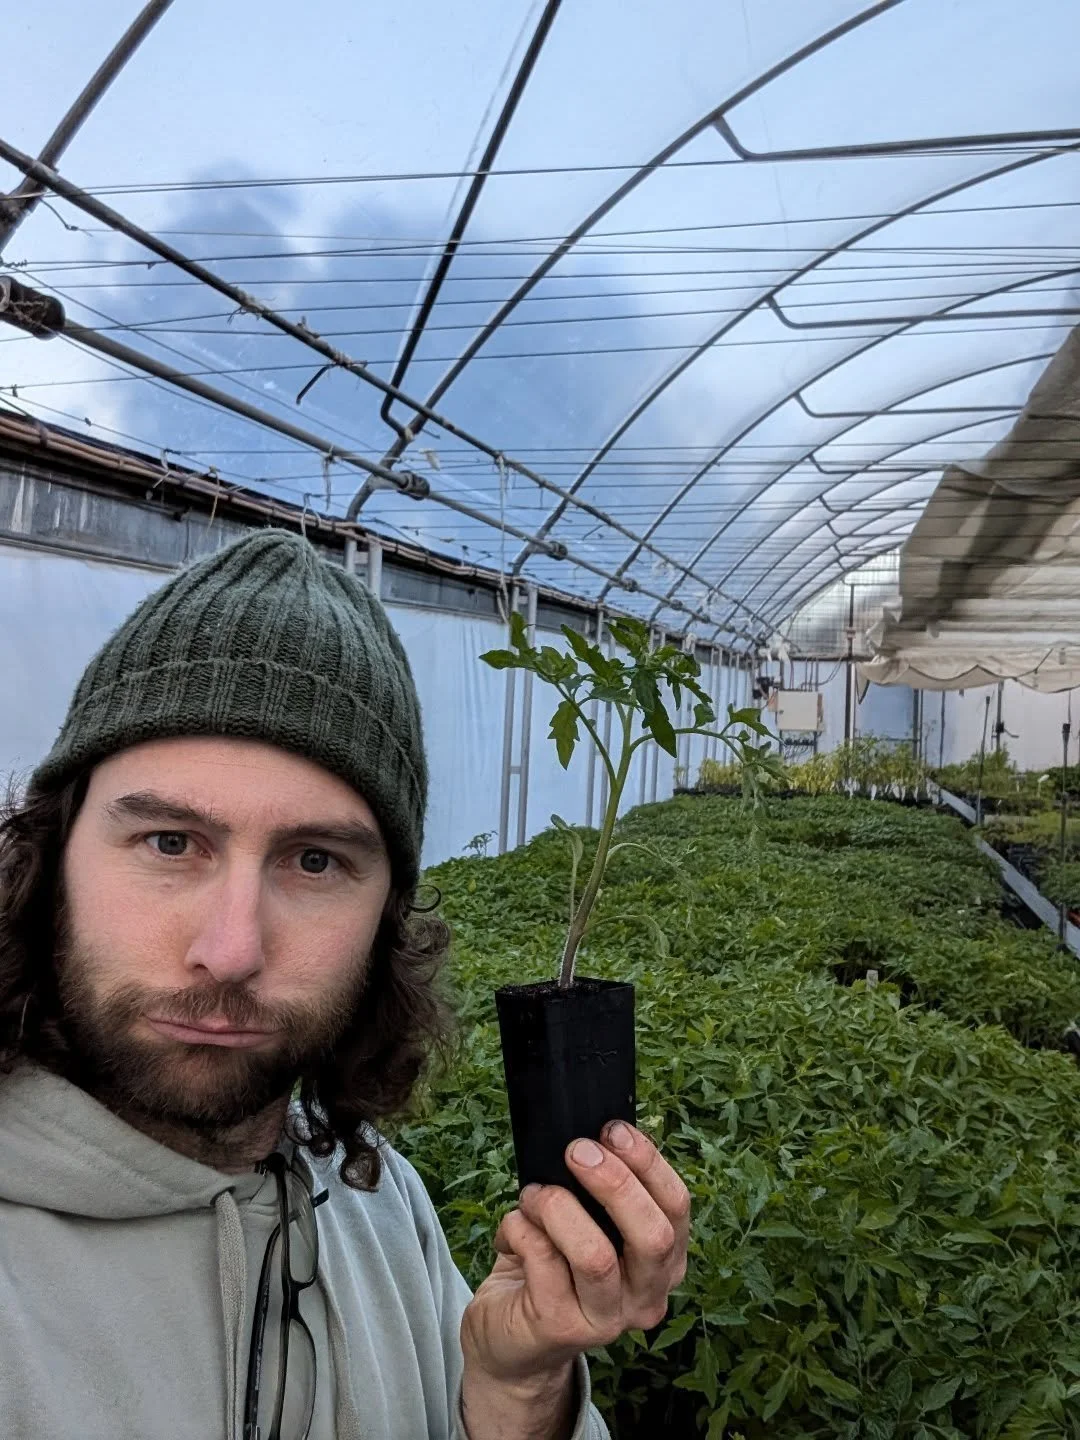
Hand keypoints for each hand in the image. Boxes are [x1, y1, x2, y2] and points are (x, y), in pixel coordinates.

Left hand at [459, 1120, 689, 1434]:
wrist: (511, 1338)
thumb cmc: (553, 1266)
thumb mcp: (590, 1226)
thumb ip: (602, 1192)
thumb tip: (596, 1138)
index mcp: (664, 1263)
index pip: (677, 1207)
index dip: (648, 1162)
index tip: (612, 1130)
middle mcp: (646, 1297)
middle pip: (653, 1235)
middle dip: (615, 1182)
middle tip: (577, 1152)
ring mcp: (606, 1319)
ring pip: (597, 1255)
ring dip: (559, 1207)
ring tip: (535, 1194)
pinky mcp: (560, 1327)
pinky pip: (543, 1261)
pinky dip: (520, 1228)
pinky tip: (512, 1227)